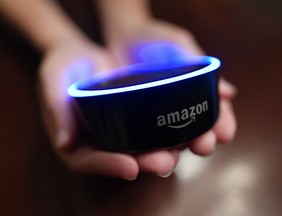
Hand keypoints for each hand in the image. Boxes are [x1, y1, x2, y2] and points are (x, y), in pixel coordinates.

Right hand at [39, 38, 179, 179]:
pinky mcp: (134, 116)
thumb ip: (57, 107)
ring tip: (181, 151)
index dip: (109, 166)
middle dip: (144, 162)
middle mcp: (99, 140)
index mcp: (75, 139)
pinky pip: (151, 128)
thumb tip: (65, 144)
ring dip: (162, 152)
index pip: (89, 160)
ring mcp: (118, 130)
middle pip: (121, 159)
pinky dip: (168, 131)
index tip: (131, 168)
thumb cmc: (64, 64)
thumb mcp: (53, 77)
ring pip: (141, 148)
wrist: (84, 52)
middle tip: (165, 163)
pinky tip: (186, 130)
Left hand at [105, 20, 236, 154]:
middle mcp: (179, 113)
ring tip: (174, 159)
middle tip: (203, 146)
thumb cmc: (157, 41)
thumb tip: (230, 93)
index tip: (225, 133)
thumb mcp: (181, 47)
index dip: (222, 125)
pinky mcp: (133, 122)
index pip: (215, 115)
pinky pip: (140, 139)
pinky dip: (144, 149)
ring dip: (172, 154)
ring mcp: (156, 119)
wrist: (124, 37)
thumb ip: (201, 66)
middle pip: (194, 134)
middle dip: (201, 142)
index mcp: (196, 97)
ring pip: (169, 143)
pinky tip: (145, 155)